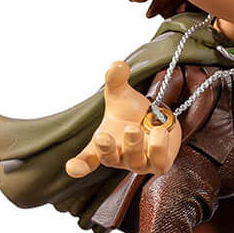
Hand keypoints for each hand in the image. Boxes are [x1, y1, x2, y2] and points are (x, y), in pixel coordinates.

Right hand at [65, 62, 181, 177]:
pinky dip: (158, 146)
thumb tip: (117, 65)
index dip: (79, 166)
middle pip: (109, 159)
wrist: (158, 118)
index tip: (73, 167)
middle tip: (103, 136)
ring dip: (133, 144)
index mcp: (102, 145)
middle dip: (106, 149)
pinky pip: (159, 161)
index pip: (86, 160)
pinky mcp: (160, 164)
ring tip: (134, 127)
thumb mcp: (120, 94)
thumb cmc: (131, 112)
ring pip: (135, 162)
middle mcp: (119, 157)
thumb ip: (115, 80)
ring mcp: (140, 163)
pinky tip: (159, 130)